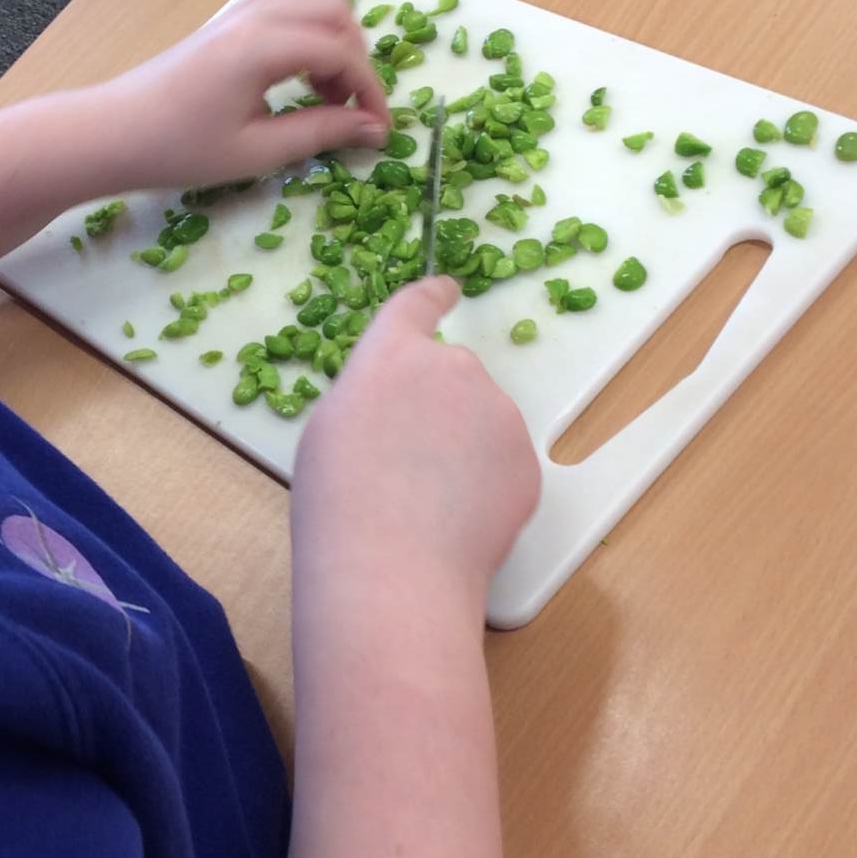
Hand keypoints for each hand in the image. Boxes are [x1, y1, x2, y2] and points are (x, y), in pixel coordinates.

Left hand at [102, 0, 390, 190]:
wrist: (112, 133)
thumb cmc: (179, 149)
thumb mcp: (257, 151)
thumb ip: (321, 133)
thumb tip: (373, 129)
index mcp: (265, 46)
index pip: (344, 54)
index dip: (371, 93)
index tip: (381, 132)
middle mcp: (257, 17)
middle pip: (337, 16)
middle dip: (357, 62)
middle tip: (349, 113)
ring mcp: (239, 14)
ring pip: (312, 6)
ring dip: (333, 45)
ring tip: (322, 98)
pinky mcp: (226, 23)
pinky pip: (286, 11)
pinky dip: (307, 37)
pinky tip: (294, 81)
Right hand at [294, 278, 540, 616]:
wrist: (392, 569)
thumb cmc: (338, 502)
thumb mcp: (330, 428)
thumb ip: (371, 396)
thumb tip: (399, 407)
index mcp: (392, 354)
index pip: (416, 306)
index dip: (432, 295)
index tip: (446, 288)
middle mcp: (453, 368)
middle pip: (451, 373)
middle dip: (437, 405)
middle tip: (405, 463)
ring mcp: (498, 413)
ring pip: (481, 421)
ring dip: (462, 446)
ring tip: (426, 503)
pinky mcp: (527, 461)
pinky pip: (503, 463)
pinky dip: (485, 485)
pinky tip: (454, 521)